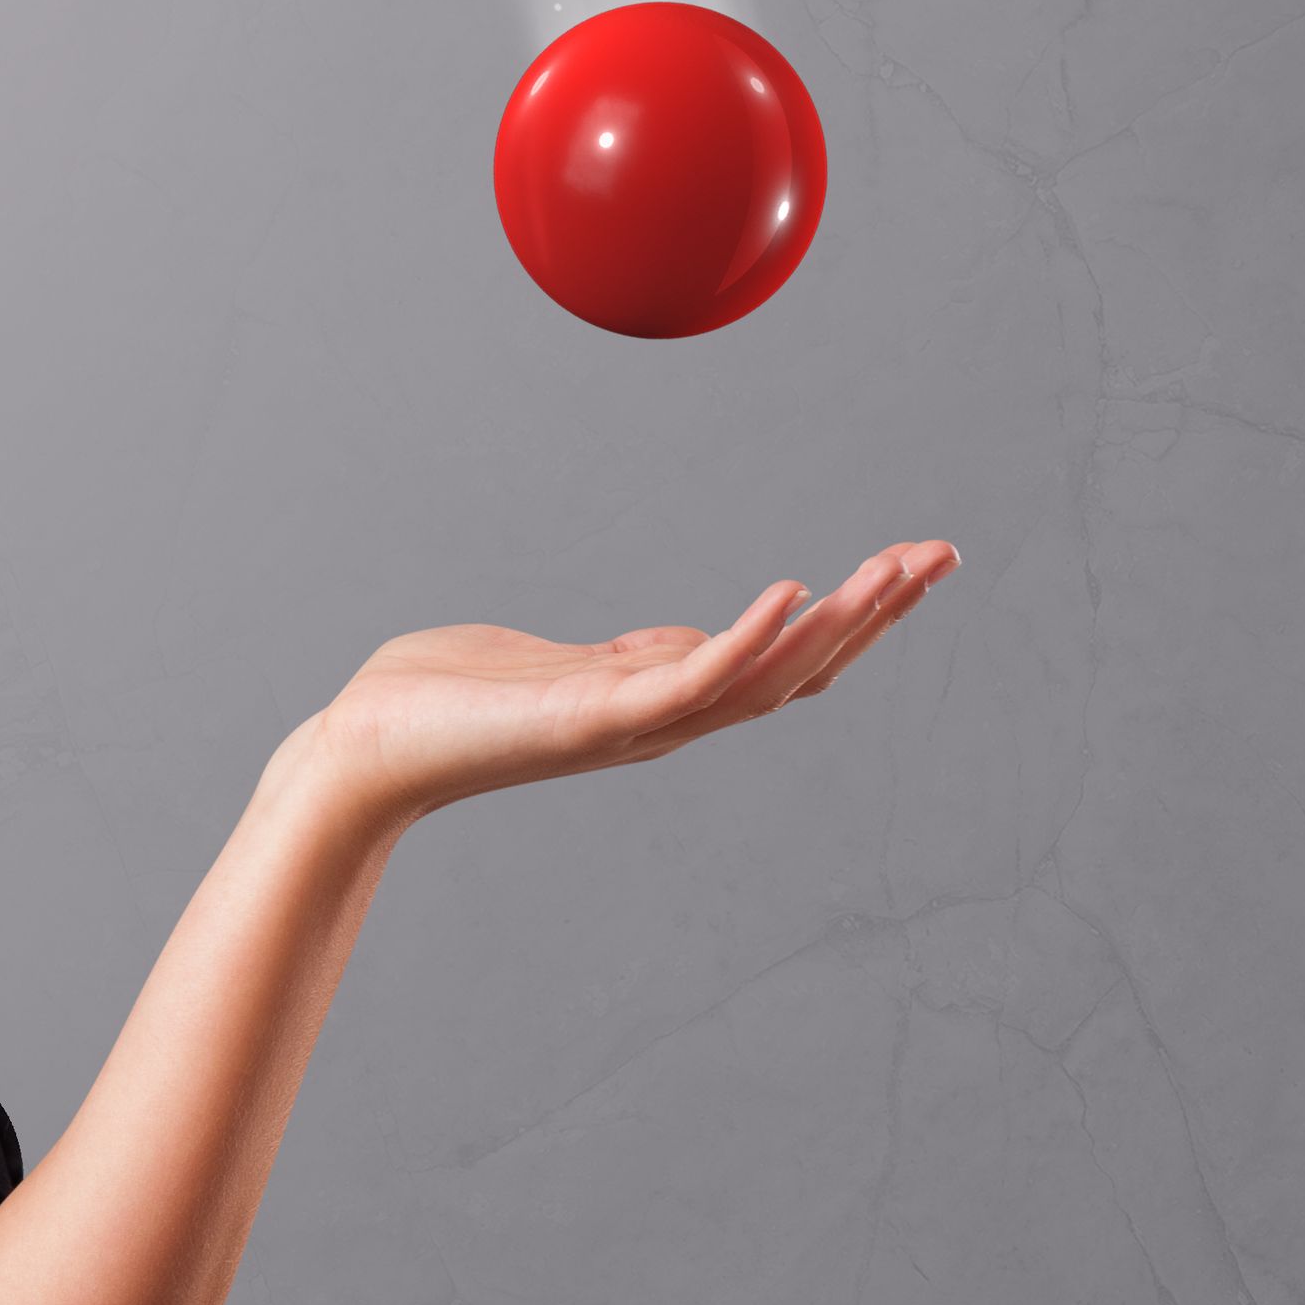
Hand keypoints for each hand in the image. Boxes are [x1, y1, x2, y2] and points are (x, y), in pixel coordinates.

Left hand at [309, 539, 958, 835]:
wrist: (362, 750)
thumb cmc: (443, 701)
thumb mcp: (560, 666)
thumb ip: (626, 658)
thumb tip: (679, 641)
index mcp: (660, 699)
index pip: (783, 662)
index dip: (853, 618)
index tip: (912, 562)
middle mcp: (662, 719)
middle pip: (799, 671)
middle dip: (875, 613)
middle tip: (942, 554)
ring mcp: (632, 722)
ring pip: (764, 677)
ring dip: (839, 624)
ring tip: (897, 568)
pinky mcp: (590, 716)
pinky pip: (688, 677)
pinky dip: (746, 636)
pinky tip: (792, 590)